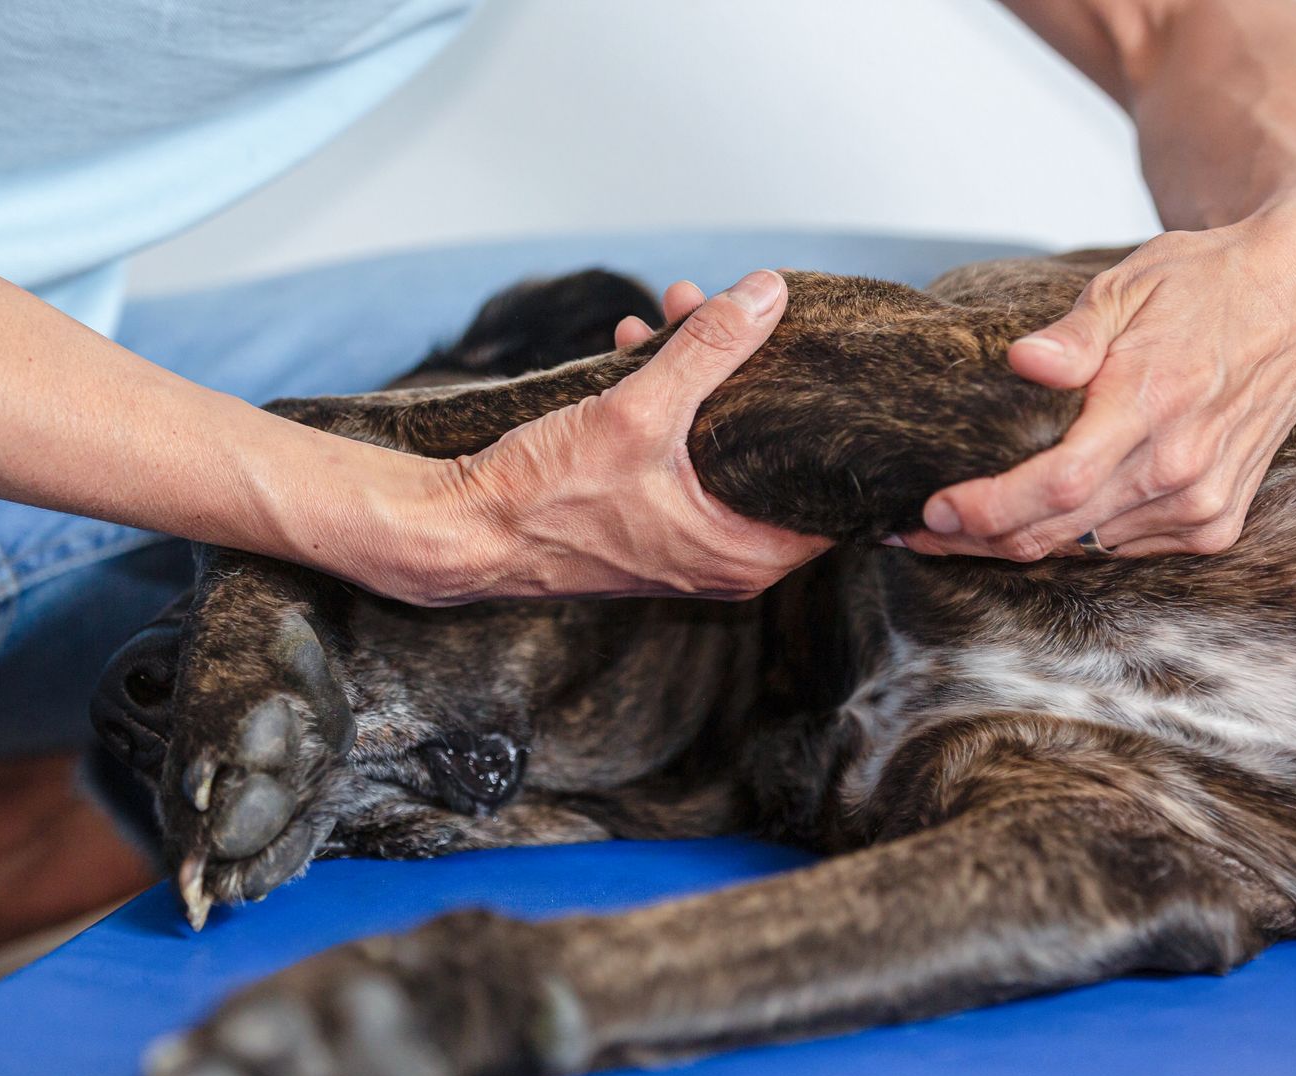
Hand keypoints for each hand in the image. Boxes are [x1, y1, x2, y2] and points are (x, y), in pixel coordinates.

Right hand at [396, 270, 830, 603]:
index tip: (821, 361)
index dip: (832, 422)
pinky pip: (680, 458)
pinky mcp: (648, 524)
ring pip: (721, 450)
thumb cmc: (546, 498)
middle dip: (752, 374)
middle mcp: (725, 560)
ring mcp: (686, 545)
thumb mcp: (638, 411)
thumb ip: (710, 350)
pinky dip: (669, 405)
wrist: (463, 532)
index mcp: (745, 554)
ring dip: (703, 378)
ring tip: (678, 310)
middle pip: (772, 456)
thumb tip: (768, 295)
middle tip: (736, 312)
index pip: (832, 495)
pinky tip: (637, 347)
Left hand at [896, 198, 1295, 559]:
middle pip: (1058, 530)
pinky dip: (1075, 540)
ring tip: (962, 532)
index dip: (985, 509)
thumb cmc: (1202, 283)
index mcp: (1154, 404)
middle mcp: (1182, 466)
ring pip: (1084, 548)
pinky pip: (1122, 549)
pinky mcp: (1216, 524)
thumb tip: (1023, 360)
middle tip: (918, 533)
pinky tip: (1035, 524)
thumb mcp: (1129, 285)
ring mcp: (1203, 503)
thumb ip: (1074, 335)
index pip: (1055, 485)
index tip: (930, 511)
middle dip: (978, 537)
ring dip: (1020, 544)